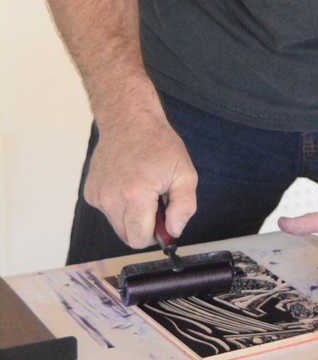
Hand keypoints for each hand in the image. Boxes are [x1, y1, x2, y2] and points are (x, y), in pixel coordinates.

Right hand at [83, 105, 197, 248]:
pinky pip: (108, 211)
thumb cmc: (158, 144)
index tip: (163, 217)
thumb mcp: (185, 172)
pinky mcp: (90, 192)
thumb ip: (184, 207)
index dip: (155, 233)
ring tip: (141, 188)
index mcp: (135, 195)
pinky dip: (119, 204)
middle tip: (155, 201)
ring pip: (117, 225)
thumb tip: (173, 231)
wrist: (128, 120)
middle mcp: (111, 198)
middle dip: (143, 226)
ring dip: (131, 215)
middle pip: (127, 236)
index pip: (139, 239)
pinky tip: (127, 182)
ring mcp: (98, 195)